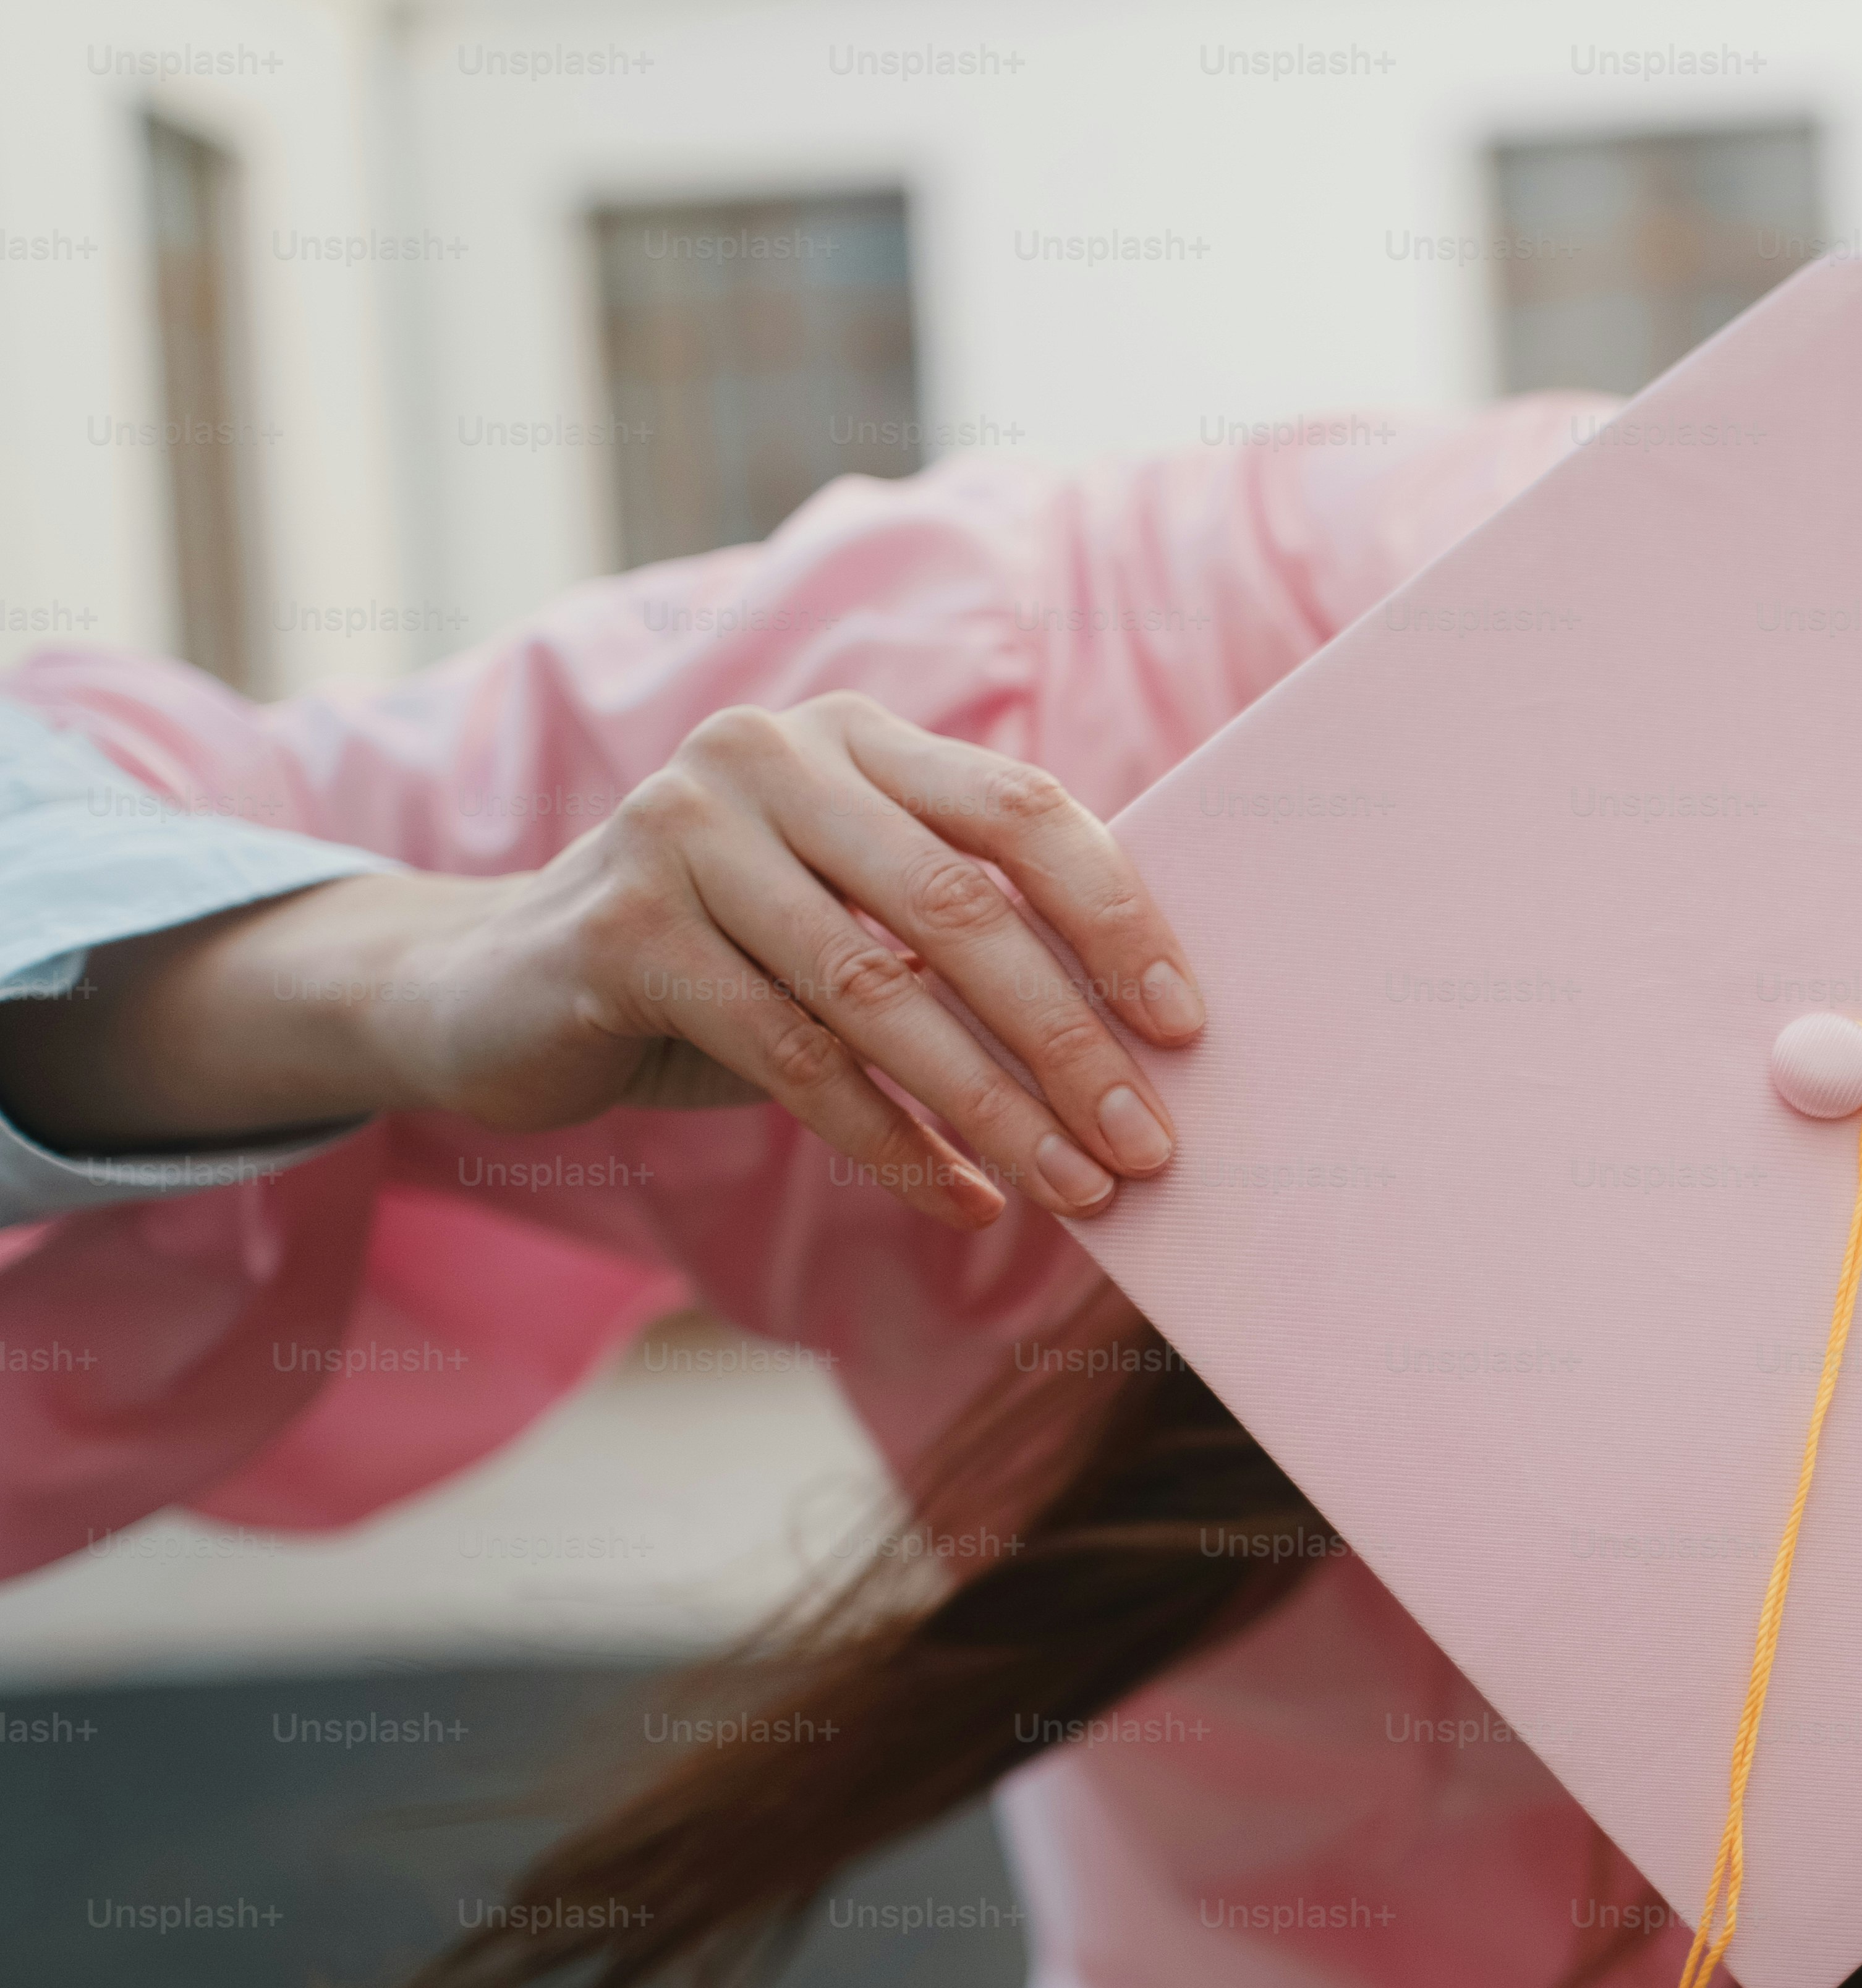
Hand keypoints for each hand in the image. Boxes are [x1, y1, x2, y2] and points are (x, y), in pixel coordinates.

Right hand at [0, 694, 1202, 1230]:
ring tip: (1075, 1191)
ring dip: (995, 1111)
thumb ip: (964, 929)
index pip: (1021, 810)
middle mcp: (771, 758)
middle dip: (1069, 1042)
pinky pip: (793, 1059)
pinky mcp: (623, 931)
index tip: (1186, 1025)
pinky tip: (960, 1199)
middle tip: (1148, 1146)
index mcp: (856, 738)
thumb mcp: (851, 915)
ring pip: (879, 997)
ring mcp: (684, 833)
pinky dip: (891, 1143)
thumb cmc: (730, 956)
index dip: (1117, 915)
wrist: (499, 983)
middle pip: (963, 910)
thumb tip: (1141, 1029)